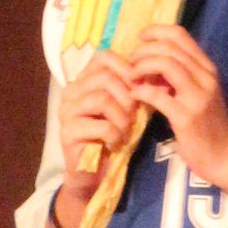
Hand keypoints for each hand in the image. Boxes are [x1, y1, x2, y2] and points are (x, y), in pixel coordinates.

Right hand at [56, 52, 135, 192]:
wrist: (93, 171)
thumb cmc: (111, 136)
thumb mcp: (127, 108)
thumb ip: (137, 90)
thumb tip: (161, 77)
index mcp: (83, 80)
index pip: (104, 56)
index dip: (127, 68)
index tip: (139, 88)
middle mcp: (71, 91)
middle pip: (105, 77)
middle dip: (127, 96)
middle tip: (132, 115)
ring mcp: (66, 111)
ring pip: (103, 99)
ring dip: (122, 117)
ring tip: (124, 130)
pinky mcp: (68, 132)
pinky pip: (101, 126)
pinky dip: (115, 134)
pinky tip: (114, 142)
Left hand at [128, 24, 227, 181]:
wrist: (226, 158)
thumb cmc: (209, 127)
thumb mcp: (198, 94)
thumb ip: (179, 77)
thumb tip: (151, 63)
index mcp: (208, 69)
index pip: (180, 35)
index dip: (156, 31)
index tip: (140, 39)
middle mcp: (206, 78)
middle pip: (169, 47)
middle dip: (143, 50)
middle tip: (130, 62)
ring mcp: (198, 97)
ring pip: (166, 64)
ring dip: (142, 66)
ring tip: (131, 76)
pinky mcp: (187, 117)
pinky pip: (158, 95)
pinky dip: (141, 91)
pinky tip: (134, 95)